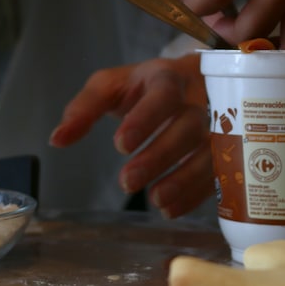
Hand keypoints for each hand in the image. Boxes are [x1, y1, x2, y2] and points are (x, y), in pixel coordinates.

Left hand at [49, 54, 211, 217]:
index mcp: (167, 76)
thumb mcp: (109, 87)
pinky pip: (221, 171)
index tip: (121, 145)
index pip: (163, 94)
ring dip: (184, 179)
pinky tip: (171, 209)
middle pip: (190, 125)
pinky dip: (198, 194)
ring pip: (212, 151)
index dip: (146, 119)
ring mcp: (220, 123)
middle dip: (160, 156)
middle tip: (127, 181)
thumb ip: (84, 109)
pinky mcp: (227, 148)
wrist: (188, 82)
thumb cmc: (143, 86)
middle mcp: (199, 97)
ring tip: (155, 200)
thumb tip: (57, 139)